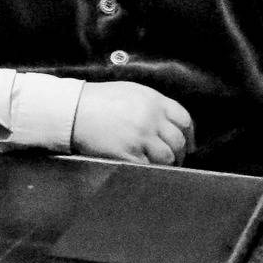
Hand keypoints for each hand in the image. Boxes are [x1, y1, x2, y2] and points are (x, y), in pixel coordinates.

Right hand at [71, 82, 194, 164]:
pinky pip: (149, 167)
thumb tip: (169, 123)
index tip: (188, 144)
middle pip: (178, 141)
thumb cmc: (99, 100)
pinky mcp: (128, 154)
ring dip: (168, 164)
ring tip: (162, 167)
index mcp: (153, 100)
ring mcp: (140, 137)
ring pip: (167, 157)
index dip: (189, 135)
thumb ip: (153, 104)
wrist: (73, 110)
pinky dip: (151, 170)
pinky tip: (146, 169)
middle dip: (179, 153)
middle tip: (175, 160)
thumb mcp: (131, 92)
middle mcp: (151, 118)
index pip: (184, 119)